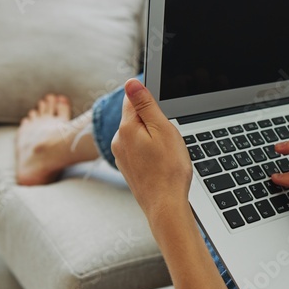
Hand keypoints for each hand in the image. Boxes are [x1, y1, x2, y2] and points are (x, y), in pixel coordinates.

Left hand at [111, 79, 192, 220]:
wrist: (165, 205)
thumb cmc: (169, 169)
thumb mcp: (163, 129)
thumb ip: (146, 105)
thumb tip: (130, 83)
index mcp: (126, 127)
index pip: (132, 99)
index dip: (150, 100)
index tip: (163, 111)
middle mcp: (118, 140)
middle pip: (136, 117)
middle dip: (153, 121)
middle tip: (170, 137)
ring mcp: (122, 156)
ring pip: (138, 135)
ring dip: (153, 138)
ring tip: (168, 154)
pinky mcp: (128, 168)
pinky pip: (139, 151)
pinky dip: (151, 153)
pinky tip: (162, 164)